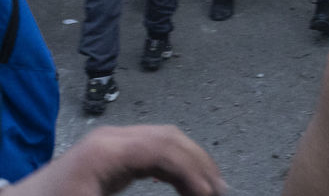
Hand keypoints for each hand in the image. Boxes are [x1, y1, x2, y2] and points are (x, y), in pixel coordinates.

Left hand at [2, 125, 225, 195]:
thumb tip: (183, 193)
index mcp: (107, 151)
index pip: (165, 150)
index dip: (194, 173)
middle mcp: (112, 138)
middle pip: (170, 138)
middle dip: (200, 164)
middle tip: (221, 192)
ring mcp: (111, 143)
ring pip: (165, 140)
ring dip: (191, 162)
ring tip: (211, 190)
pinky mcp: (110, 155)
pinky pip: (152, 151)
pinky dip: (175, 165)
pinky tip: (186, 185)